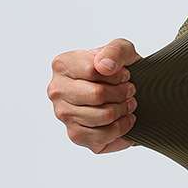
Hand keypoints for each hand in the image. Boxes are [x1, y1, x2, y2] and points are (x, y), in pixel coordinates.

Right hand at [47, 38, 141, 153]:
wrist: (125, 91)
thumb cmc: (118, 69)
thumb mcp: (123, 50)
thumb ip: (115, 51)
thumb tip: (104, 66)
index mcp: (62, 65)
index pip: (93, 71)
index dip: (117, 74)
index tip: (125, 75)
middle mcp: (57, 90)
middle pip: (97, 94)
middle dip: (122, 93)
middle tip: (130, 91)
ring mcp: (64, 115)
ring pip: (102, 116)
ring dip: (123, 110)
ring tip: (128, 104)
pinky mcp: (76, 135)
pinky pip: (102, 136)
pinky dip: (121, 128)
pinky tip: (125, 119)